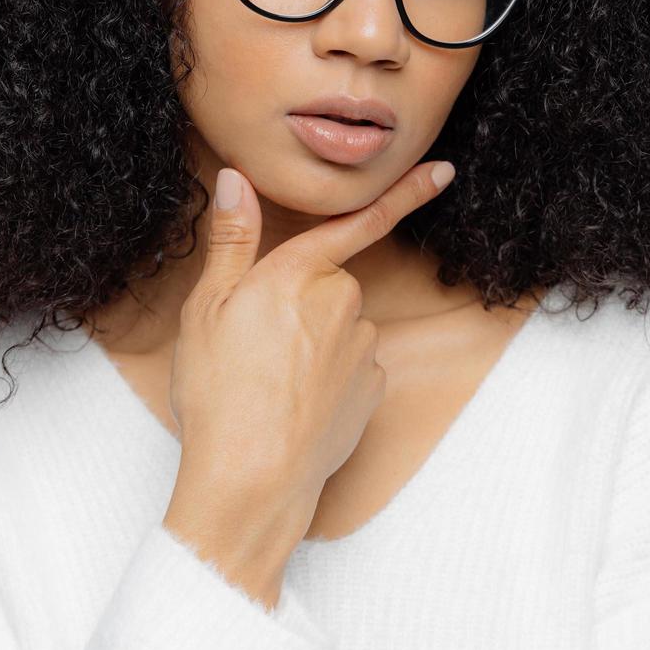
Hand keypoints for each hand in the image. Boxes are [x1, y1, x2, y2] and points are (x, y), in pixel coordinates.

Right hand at [169, 160, 456, 501]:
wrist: (252, 477)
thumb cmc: (219, 392)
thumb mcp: (206, 309)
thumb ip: (232, 241)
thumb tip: (237, 180)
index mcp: (297, 273)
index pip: (357, 223)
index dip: (405, 194)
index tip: (444, 172)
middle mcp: (341, 302)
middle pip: (328, 285)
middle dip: (300, 304)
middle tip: (252, 343)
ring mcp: (363, 348)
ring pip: (340, 328)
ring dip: (313, 344)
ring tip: (268, 381)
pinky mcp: (374, 388)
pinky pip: (352, 367)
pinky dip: (329, 379)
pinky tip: (295, 403)